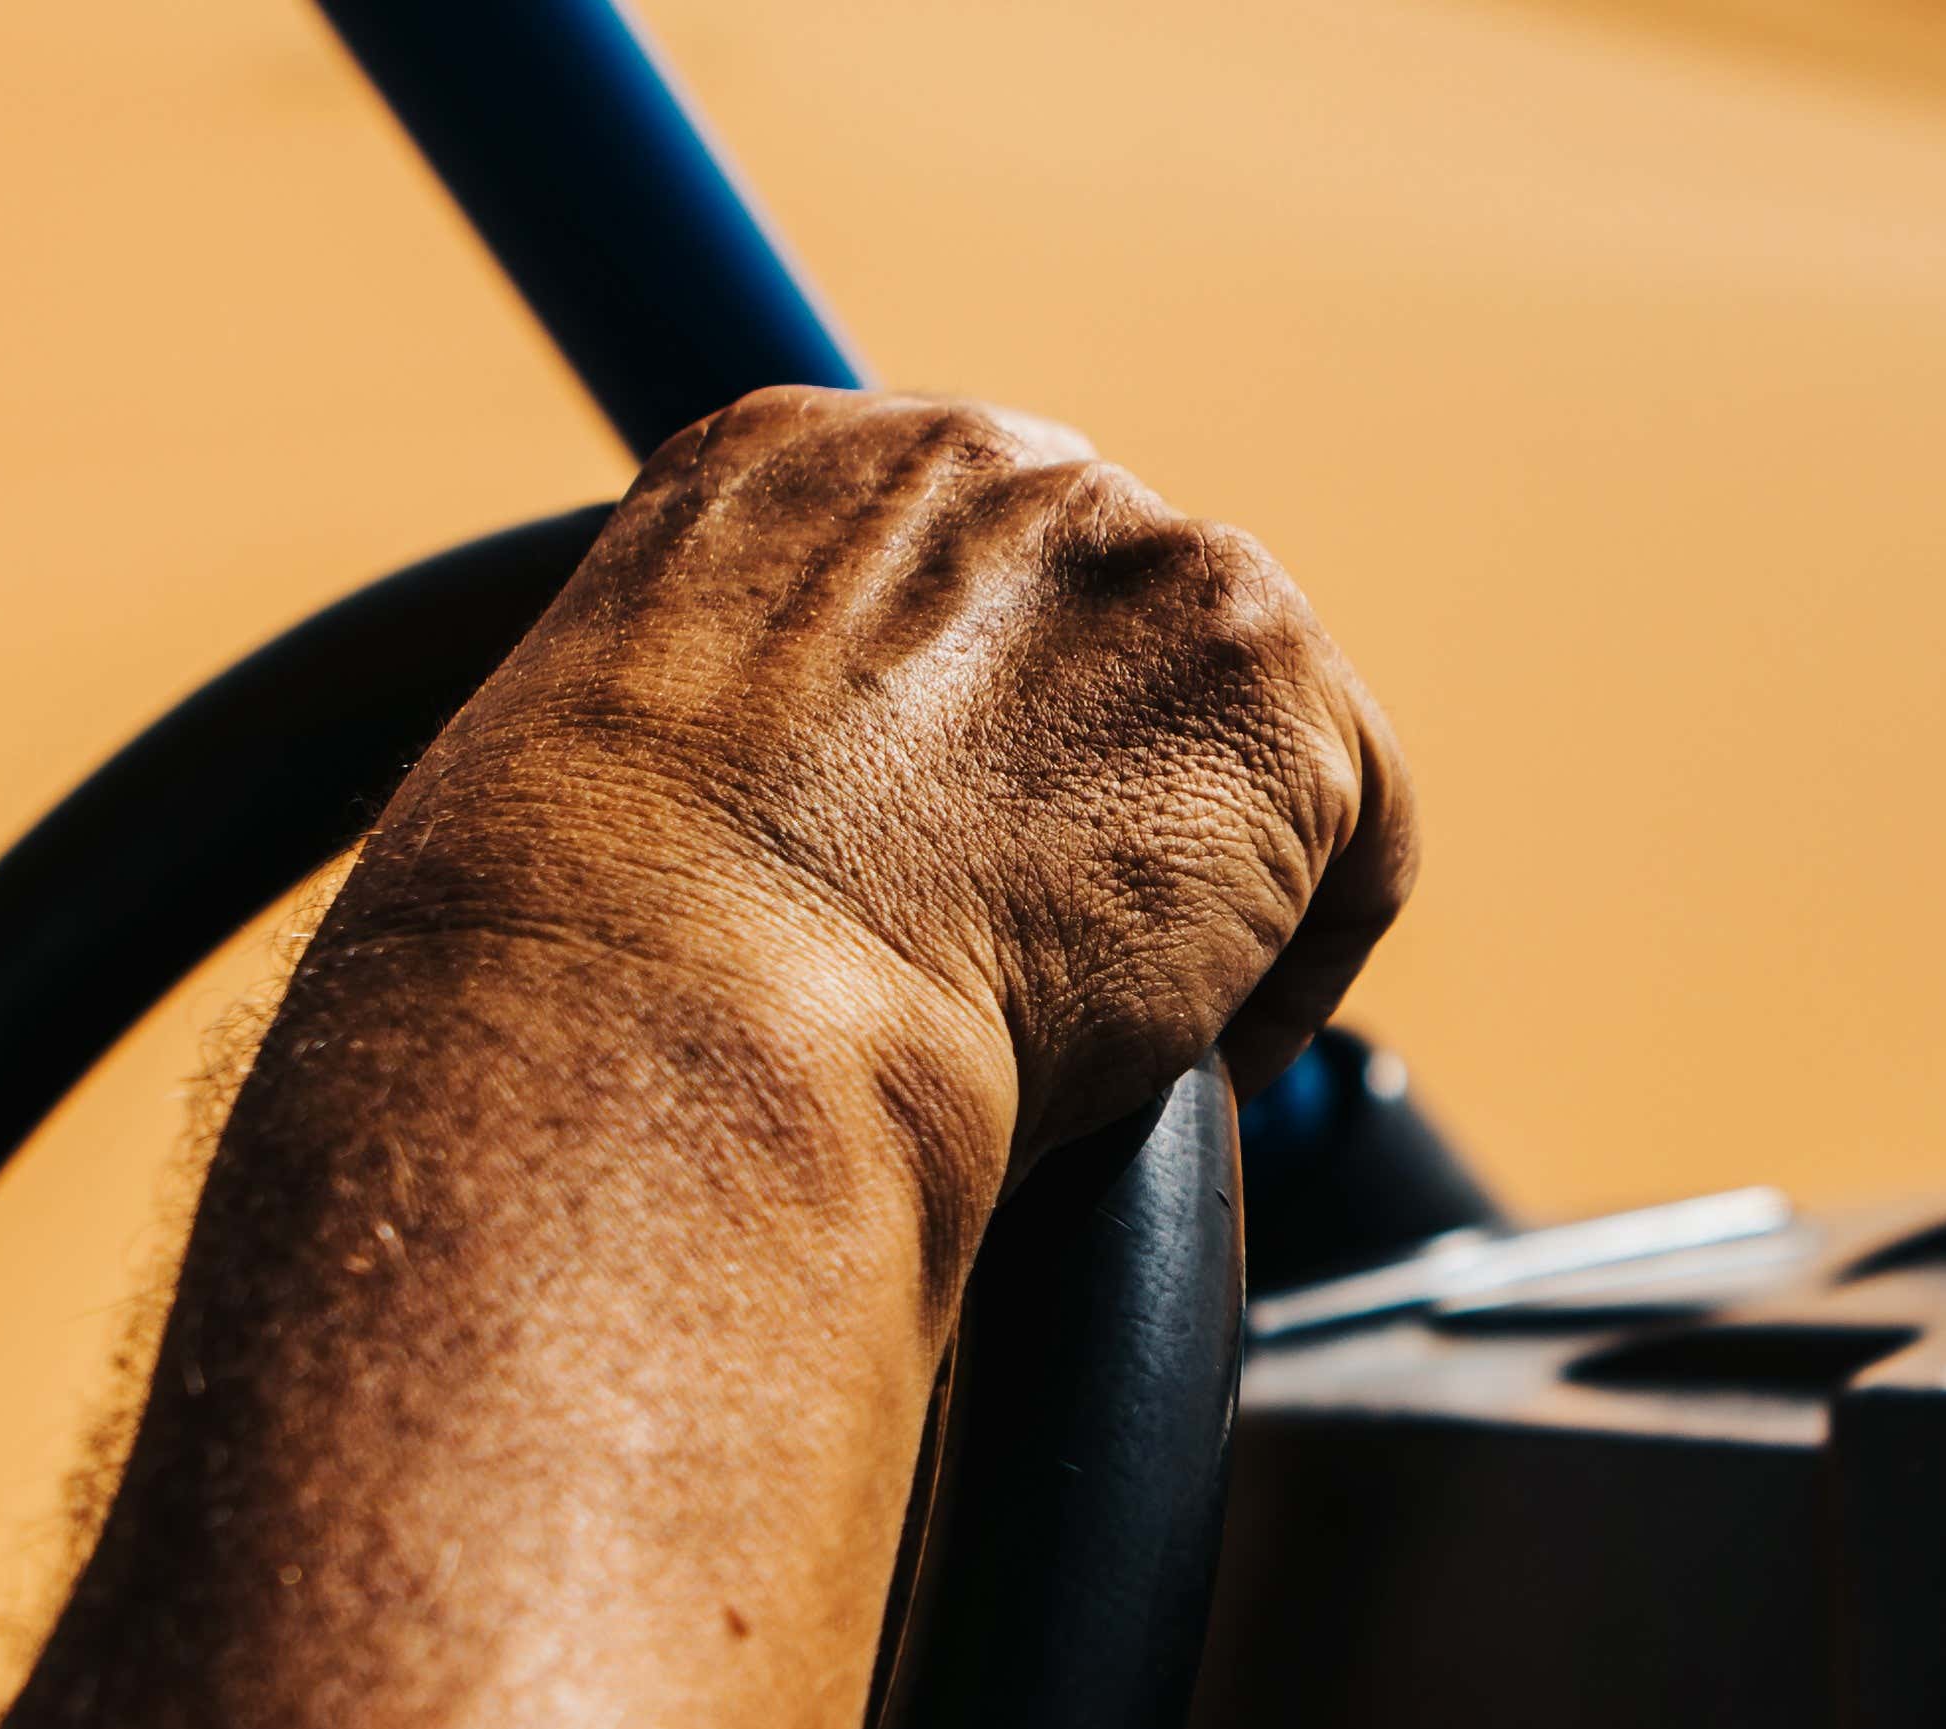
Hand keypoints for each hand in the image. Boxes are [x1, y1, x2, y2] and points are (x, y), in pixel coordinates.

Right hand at [356, 386, 1417, 1154]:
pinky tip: (1188, 1053)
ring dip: (1195, 878)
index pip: (952, 568)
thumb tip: (790, 852)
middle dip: (1097, 783)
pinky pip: (1348, 837)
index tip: (957, 850)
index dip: (974, 731)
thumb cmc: (597, 968)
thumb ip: (735, 745)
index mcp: (789, 459)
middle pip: (1116, 625)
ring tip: (1107, 1021)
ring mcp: (1143, 553)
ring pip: (1238, 729)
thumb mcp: (614, 783)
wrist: (684, 1012)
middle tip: (1047, 952)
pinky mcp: (1269, 680)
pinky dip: (1289, 967)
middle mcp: (982, 462)